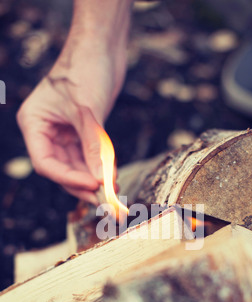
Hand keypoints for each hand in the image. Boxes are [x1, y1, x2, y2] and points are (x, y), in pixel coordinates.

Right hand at [17, 0, 132, 204]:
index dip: (68, 178)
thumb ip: (93, 146)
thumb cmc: (86, 68)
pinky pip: (88, 157)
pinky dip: (100, 168)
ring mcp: (63, 133)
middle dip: (83, 185)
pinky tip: (112, 175)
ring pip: (76, 166)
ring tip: (113, 191)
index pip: (45, 162)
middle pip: (61, 169)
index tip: (93, 186)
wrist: (101, 47)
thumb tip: (101, 180)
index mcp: (34, 124)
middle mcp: (46, 131)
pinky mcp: (81, 132)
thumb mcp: (87, 110)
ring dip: (94, 179)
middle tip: (105, 200)